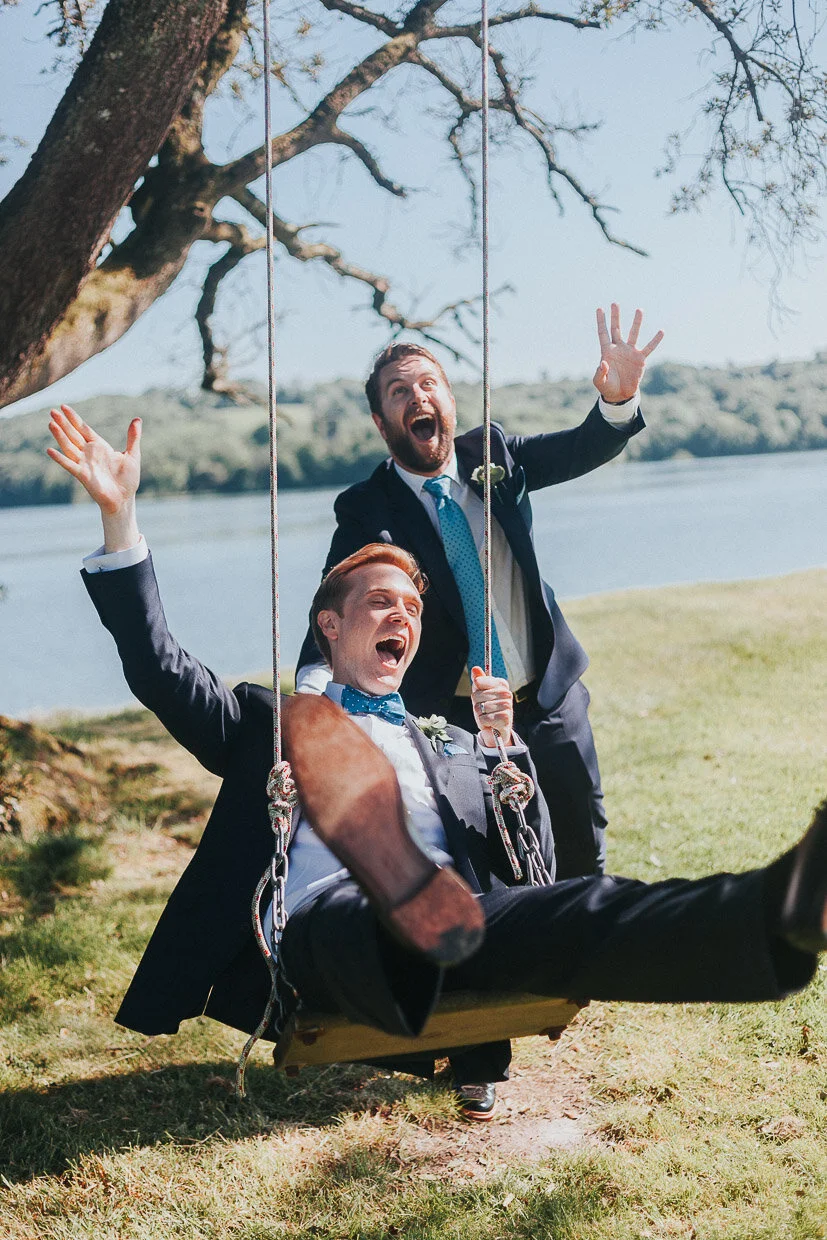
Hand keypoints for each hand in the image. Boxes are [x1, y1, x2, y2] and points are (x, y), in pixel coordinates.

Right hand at [47, 406, 141, 550]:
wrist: (125, 499)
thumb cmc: (128, 479)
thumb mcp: (132, 455)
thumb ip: (133, 438)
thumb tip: (137, 419)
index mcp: (100, 446)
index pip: (83, 429)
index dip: (74, 418)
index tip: (63, 407)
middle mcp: (89, 453)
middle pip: (73, 435)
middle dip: (63, 423)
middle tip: (52, 411)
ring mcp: (85, 463)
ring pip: (69, 447)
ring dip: (60, 436)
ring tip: (51, 423)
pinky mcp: (83, 475)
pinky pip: (69, 465)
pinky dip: (60, 458)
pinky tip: (50, 450)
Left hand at [470, 666, 512, 747]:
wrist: (496, 730)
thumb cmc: (488, 710)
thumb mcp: (481, 694)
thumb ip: (478, 681)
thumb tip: (475, 668)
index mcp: (501, 684)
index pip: (478, 681)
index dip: (476, 691)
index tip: (482, 696)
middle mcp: (506, 693)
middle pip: (476, 695)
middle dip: (476, 704)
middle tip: (484, 709)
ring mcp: (507, 705)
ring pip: (479, 708)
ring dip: (479, 715)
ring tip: (487, 716)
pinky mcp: (505, 718)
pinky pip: (483, 718)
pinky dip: (483, 723)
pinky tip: (489, 724)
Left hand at [593, 304, 663, 403]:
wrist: (620, 394)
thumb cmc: (607, 387)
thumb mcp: (600, 382)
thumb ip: (600, 373)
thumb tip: (604, 362)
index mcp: (607, 351)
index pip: (603, 333)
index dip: (601, 322)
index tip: (599, 309)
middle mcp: (619, 348)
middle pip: (616, 329)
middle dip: (615, 316)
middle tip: (615, 303)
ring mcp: (630, 352)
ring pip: (634, 334)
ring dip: (636, 323)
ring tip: (639, 310)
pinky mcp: (640, 359)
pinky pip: (649, 348)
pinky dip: (655, 340)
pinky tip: (661, 331)